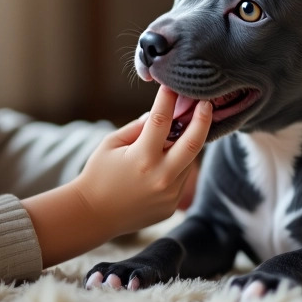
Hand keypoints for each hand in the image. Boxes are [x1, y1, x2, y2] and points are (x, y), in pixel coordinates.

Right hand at [72, 85, 210, 236]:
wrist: (94, 215)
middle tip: (207, 103)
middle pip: (194, 143)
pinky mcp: (171, 206)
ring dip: (186, 146)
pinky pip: (181, 178)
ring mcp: (169, 194)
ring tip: (177, 135)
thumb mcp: (112, 144)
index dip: (168, 100)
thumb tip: (160, 112)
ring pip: (188, 161)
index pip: (162, 121)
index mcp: (142, 158)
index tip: (174, 86)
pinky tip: (161, 165)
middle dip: (203, 119)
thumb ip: (139, 127)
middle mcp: (160, 177)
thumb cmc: (99, 174)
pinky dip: (177, 166)